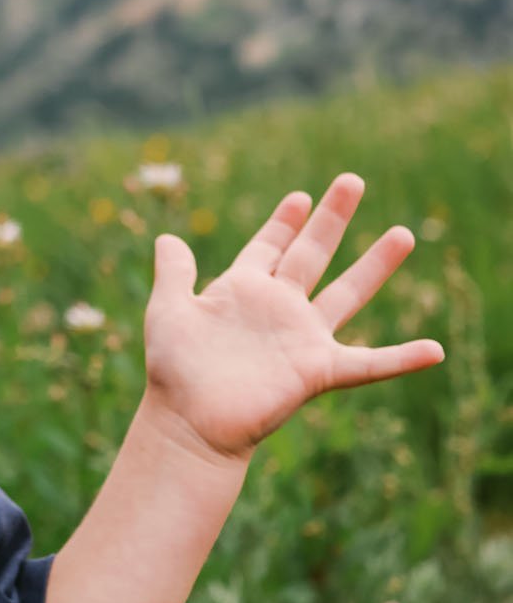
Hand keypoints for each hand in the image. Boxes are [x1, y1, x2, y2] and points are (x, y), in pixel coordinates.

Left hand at [142, 173, 443, 465]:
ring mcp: (302, 337)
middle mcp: (279, 308)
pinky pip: (369, 363)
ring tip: (405, 233)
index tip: (300, 197)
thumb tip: (167, 238)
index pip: (269, 247)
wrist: (189, 422)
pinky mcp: (317, 370)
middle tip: (352, 181)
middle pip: (311, 255)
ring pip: (347, 293)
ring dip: (376, 265)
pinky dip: (402, 359)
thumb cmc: (174, 371)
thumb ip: (174, 274)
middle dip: (331, 219)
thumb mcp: (169, 310)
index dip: (284, 223)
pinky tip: (434, 350)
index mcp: (243, 289)